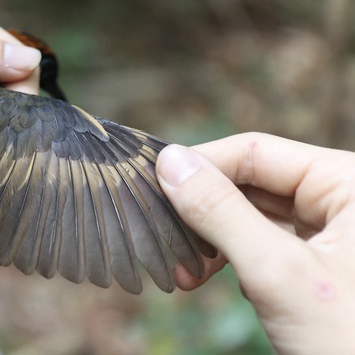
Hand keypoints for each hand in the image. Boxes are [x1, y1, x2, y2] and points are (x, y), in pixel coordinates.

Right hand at [156, 133, 354, 353]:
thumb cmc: (350, 343)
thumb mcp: (277, 272)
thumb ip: (221, 212)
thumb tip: (169, 161)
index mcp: (350, 182)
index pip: (257, 152)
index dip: (200, 165)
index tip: (151, 182)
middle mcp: (343, 199)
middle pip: (253, 182)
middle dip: (204, 211)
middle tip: (164, 234)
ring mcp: (332, 232)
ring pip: (253, 214)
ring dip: (213, 240)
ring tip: (185, 269)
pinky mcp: (318, 262)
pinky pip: (263, 243)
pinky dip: (231, 258)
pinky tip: (207, 275)